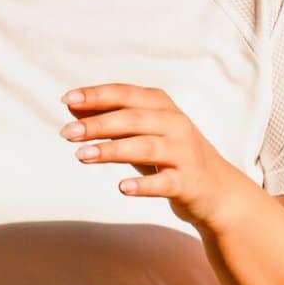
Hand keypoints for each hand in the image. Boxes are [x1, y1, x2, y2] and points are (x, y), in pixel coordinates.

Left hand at [59, 82, 260, 230]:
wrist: (217, 190)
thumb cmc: (171, 156)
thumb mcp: (142, 133)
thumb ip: (110, 119)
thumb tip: (72, 106)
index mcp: (162, 107)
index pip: (126, 94)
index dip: (97, 95)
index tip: (67, 99)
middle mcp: (175, 125)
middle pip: (133, 119)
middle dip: (97, 124)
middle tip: (66, 133)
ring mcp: (184, 153)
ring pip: (146, 147)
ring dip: (112, 150)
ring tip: (82, 155)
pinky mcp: (188, 183)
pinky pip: (164, 182)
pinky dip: (143, 185)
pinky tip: (122, 187)